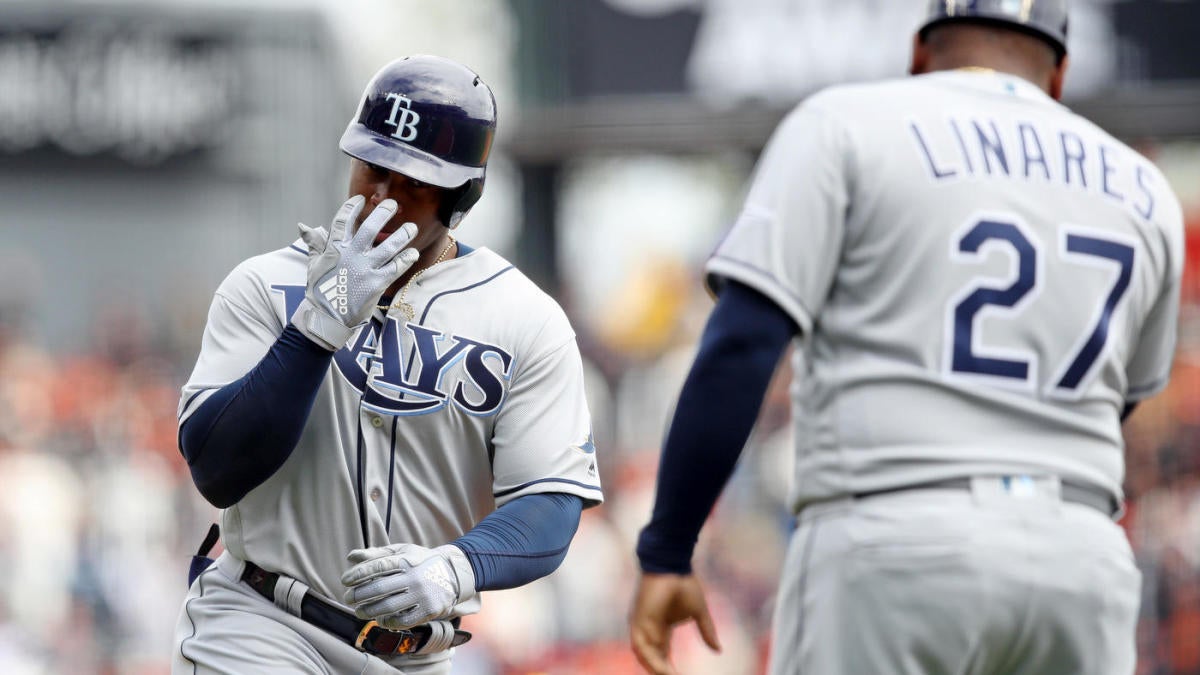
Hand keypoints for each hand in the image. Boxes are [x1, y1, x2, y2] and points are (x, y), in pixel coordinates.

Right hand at [291, 195, 419, 349]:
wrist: (326, 319)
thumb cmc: (320, 291)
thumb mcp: (314, 265)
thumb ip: (314, 244)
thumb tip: (303, 225)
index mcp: (334, 249)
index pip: (343, 221)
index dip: (352, 207)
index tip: (361, 199)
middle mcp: (351, 256)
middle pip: (369, 229)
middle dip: (382, 213)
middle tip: (392, 204)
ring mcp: (365, 270)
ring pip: (388, 247)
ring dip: (402, 235)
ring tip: (412, 227)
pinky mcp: (376, 284)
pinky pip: (396, 267)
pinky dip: (406, 259)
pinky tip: (413, 253)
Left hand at [341, 543, 475, 629]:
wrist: (453, 574)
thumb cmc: (420, 562)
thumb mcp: (402, 552)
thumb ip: (377, 555)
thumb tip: (351, 556)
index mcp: (406, 559)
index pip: (377, 566)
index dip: (358, 574)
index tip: (345, 580)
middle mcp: (414, 576)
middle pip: (379, 588)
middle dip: (358, 595)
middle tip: (347, 598)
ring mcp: (422, 594)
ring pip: (388, 606)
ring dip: (369, 611)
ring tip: (359, 611)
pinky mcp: (429, 610)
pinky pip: (403, 621)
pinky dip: (388, 622)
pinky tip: (380, 620)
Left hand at [629, 572, 721, 674]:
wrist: (673, 565)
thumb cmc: (684, 583)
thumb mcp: (699, 613)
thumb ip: (707, 632)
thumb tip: (718, 650)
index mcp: (661, 628)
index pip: (663, 654)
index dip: (670, 668)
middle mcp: (649, 629)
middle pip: (654, 658)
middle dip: (663, 672)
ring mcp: (642, 625)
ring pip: (645, 656)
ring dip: (657, 670)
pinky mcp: (638, 620)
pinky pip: (641, 647)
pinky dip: (651, 660)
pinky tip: (663, 671)